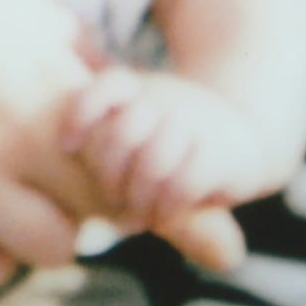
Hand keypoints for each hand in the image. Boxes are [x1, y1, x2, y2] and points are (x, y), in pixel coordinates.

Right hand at [0, 0, 114, 297]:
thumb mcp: (23, 3)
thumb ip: (78, 47)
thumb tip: (115, 87)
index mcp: (49, 81)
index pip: (127, 155)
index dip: (125, 165)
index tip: (104, 161)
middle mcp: (16, 134)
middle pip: (100, 205)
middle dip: (96, 205)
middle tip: (71, 192)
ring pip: (50, 249)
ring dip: (49, 238)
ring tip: (30, 214)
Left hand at [61, 67, 265, 235]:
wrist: (242, 140)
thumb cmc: (171, 142)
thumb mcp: (139, 126)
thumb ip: (104, 136)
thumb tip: (64, 151)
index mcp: (141, 90)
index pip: (105, 87)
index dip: (81, 115)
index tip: (69, 146)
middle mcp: (167, 100)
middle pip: (122, 133)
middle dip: (108, 176)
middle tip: (110, 201)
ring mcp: (197, 125)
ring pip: (153, 163)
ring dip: (138, 199)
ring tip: (137, 217)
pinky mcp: (222, 156)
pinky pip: (184, 184)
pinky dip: (167, 207)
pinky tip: (164, 218)